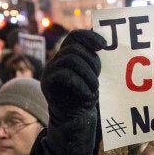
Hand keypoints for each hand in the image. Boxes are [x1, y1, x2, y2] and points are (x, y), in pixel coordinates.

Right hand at [41, 29, 105, 154]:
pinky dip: (79, 84)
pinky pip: (64, 74)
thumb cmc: (87, 95)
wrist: (76, 118)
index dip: (89, 36)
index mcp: (68, 54)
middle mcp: (57, 59)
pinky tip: (87, 94)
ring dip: (87, 74)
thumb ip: (94, 59)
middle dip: (91, 62)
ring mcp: (50, 70)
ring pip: (70, 59)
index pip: (75, 35)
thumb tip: (105, 43)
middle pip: (74, 47)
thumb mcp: (93, 74)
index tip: (104, 45)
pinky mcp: (47, 82)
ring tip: (95, 89)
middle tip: (99, 79)